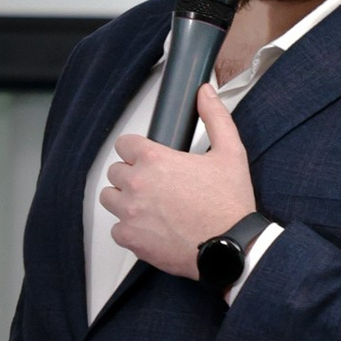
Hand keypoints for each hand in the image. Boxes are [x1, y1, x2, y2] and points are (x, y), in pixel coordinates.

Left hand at [100, 83, 255, 280]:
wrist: (230, 247)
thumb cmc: (229, 204)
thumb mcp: (230, 152)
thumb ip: (215, 117)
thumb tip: (204, 93)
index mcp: (154, 159)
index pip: (123, 144)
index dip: (136, 151)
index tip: (147, 160)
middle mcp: (137, 184)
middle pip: (115, 171)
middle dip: (131, 175)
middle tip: (153, 185)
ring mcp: (131, 213)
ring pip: (110, 198)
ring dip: (124, 200)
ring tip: (147, 206)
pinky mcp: (132, 239)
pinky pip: (116, 229)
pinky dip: (129, 229)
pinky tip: (149, 228)